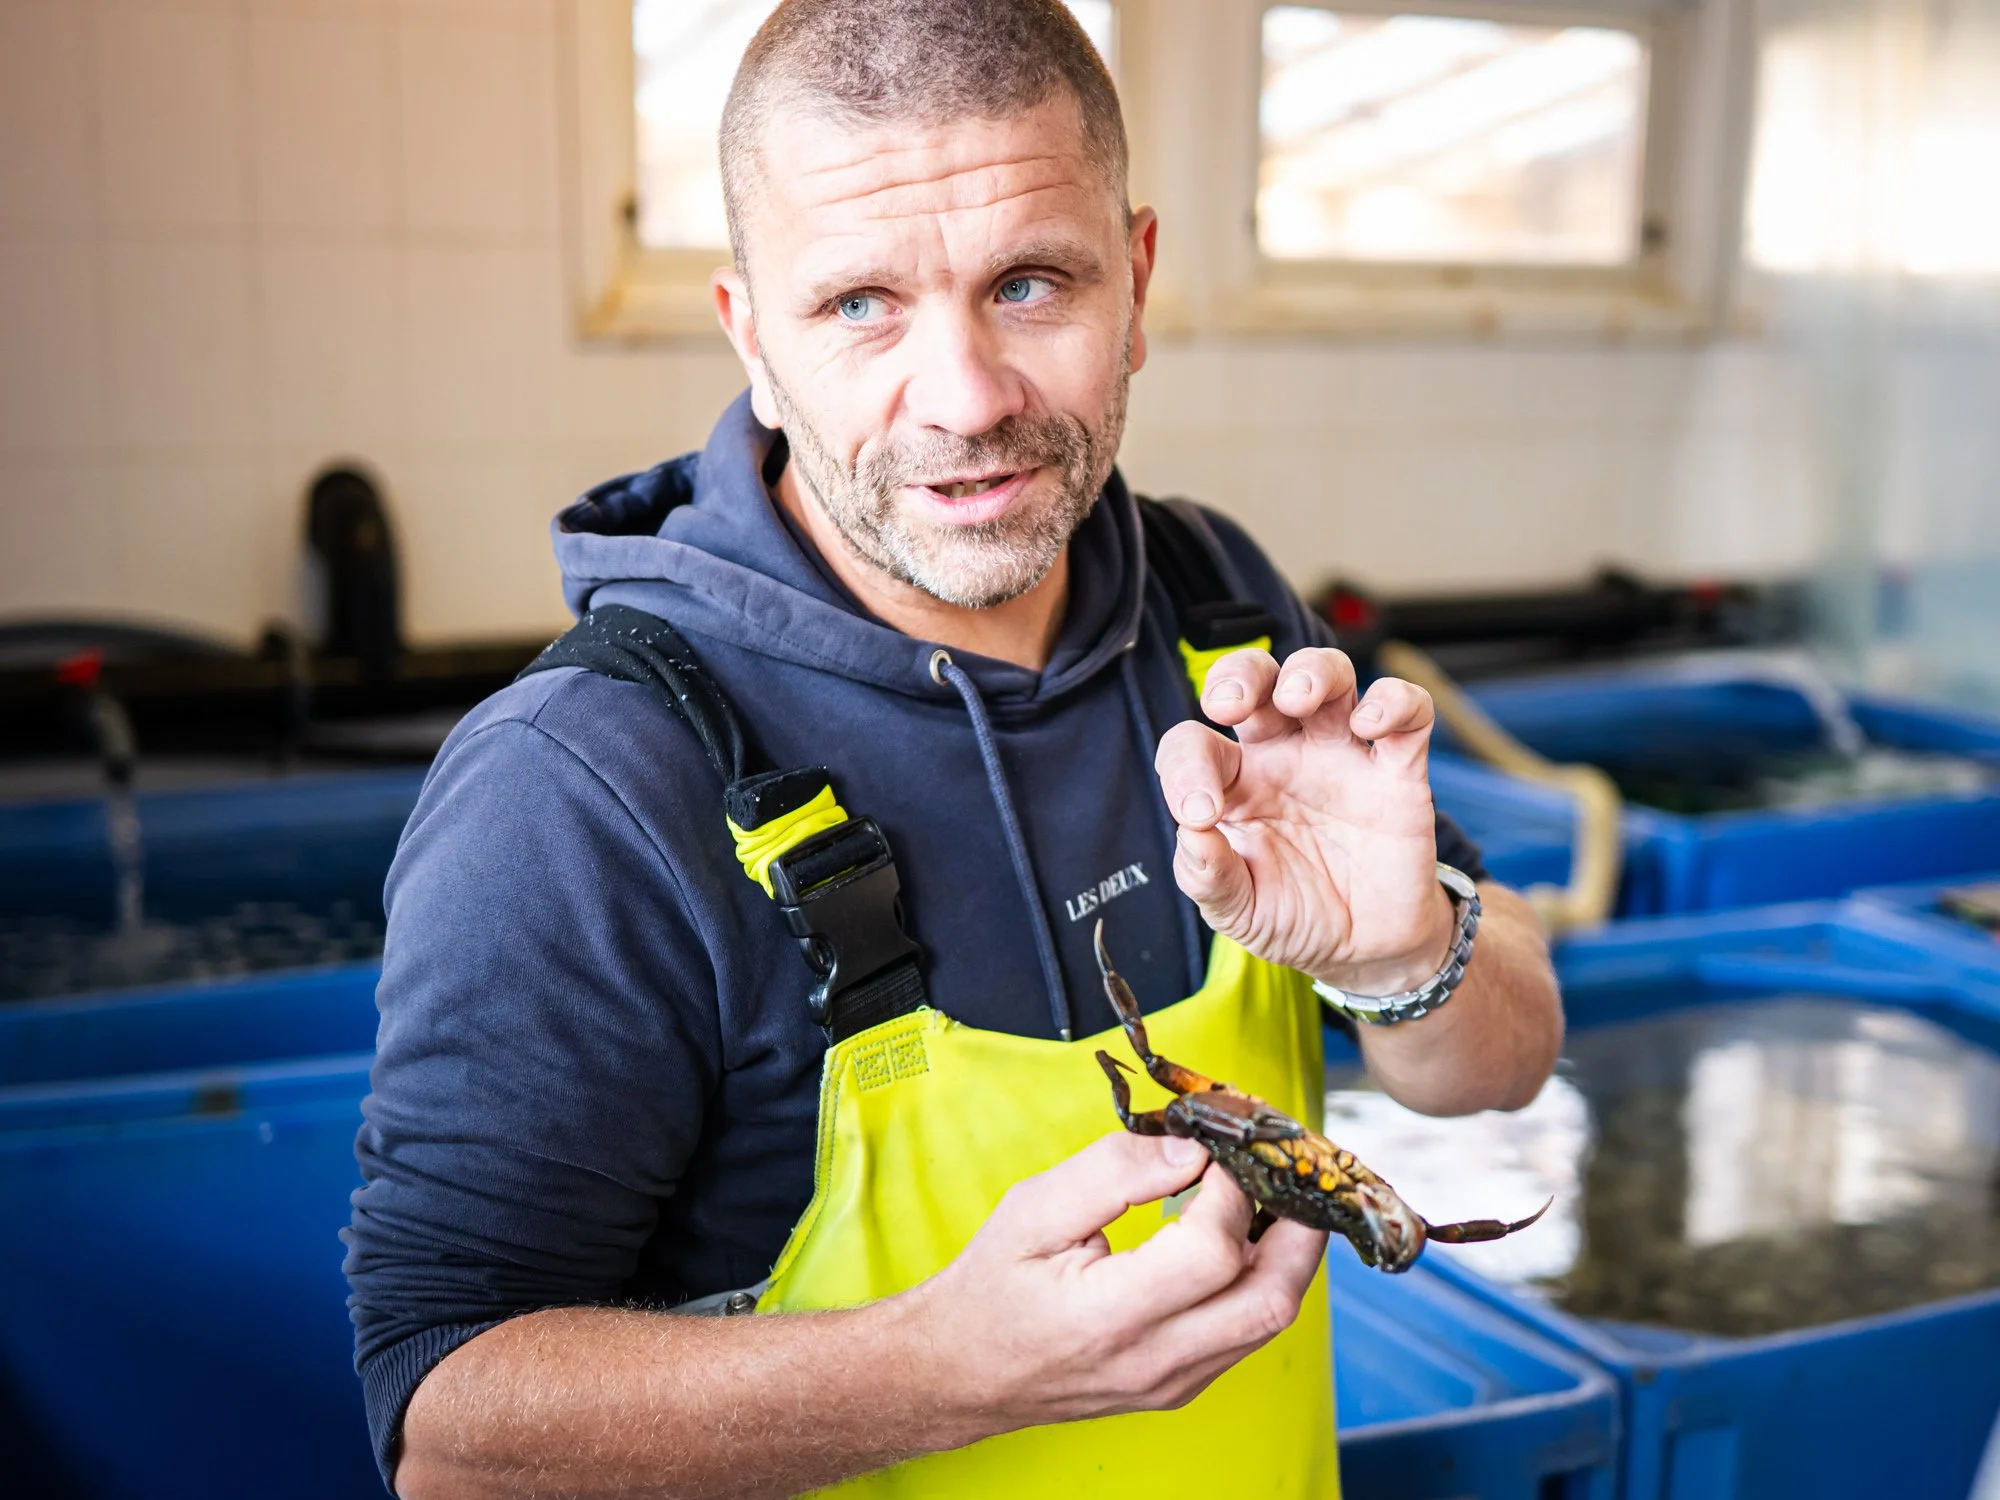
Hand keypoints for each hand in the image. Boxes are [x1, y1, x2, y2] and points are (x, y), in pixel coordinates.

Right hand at [905, 1131, 1325, 1431]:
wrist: (962, 1370)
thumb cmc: (992, 1288)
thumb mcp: (1033, 1209)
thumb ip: (1113, 1172)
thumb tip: (1190, 1150)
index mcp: (1108, 1316)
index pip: (1211, 1254)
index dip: (1228, 1191)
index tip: (1213, 1152)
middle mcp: (1152, 1360)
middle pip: (1270, 1299)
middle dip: (1300, 1226)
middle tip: (1290, 1171)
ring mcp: (1174, 1381)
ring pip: (1269, 1319)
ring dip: (1288, 1253)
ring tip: (1275, 1196)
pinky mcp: (1181, 1385)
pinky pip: (1246, 1332)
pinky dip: (1260, 1278)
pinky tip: (1245, 1236)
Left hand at [1156, 647, 1451, 993]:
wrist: (1367, 950)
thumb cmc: (1294, 917)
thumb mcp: (1239, 912)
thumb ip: (1208, 877)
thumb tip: (1191, 833)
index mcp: (1234, 783)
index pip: (1194, 744)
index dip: (1185, 767)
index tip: (1200, 813)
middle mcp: (1283, 755)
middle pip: (1259, 677)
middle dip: (1240, 672)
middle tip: (1229, 703)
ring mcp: (1342, 755)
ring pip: (1329, 675)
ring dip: (1311, 671)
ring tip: (1298, 700)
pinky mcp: (1397, 771)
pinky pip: (1406, 713)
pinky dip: (1393, 702)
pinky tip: (1370, 726)